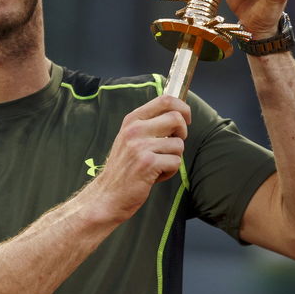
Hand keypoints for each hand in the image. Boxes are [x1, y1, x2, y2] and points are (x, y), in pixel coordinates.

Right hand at [90, 95, 190, 223]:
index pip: (165, 100)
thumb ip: (150, 124)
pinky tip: (155, 175)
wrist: (108, 193)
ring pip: (178, 144)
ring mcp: (140, 146)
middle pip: (176, 118)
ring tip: (157, 165)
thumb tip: (179, 113)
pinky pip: (175, 162)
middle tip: (172, 145)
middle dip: (182, 133)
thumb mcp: (131, 138)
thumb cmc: (124, 167)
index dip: (182, 107)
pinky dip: (169, 171)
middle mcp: (135, 130)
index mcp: (132, 120)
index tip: (186, 118)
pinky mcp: (147, 163)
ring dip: (173, 158)